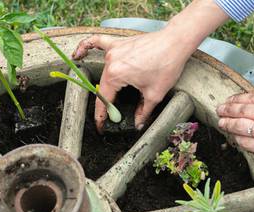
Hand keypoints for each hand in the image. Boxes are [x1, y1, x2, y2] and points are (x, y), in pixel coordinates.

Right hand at [73, 30, 190, 131]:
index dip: (102, 115)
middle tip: (108, 118)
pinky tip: (78, 54)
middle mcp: (111, 61)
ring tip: (102, 100)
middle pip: (103, 87)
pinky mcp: (119, 43)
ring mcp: (113, 50)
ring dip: (103, 85)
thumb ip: (144, 111)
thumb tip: (139, 123)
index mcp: (116, 74)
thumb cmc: (166, 65)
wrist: (175, 43)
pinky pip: (98, 43)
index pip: (104, 99)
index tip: (100, 126)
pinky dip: (86, 47)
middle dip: (106, 104)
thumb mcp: (155, 94)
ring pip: (103, 71)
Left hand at [216, 92, 253, 179]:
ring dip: (228, 124)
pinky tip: (234, 138)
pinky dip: (237, 139)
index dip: (236, 99)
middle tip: (220, 110)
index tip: (229, 101)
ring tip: (222, 123)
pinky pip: (246, 142)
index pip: (252, 97)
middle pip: (243, 109)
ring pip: (241, 125)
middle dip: (227, 109)